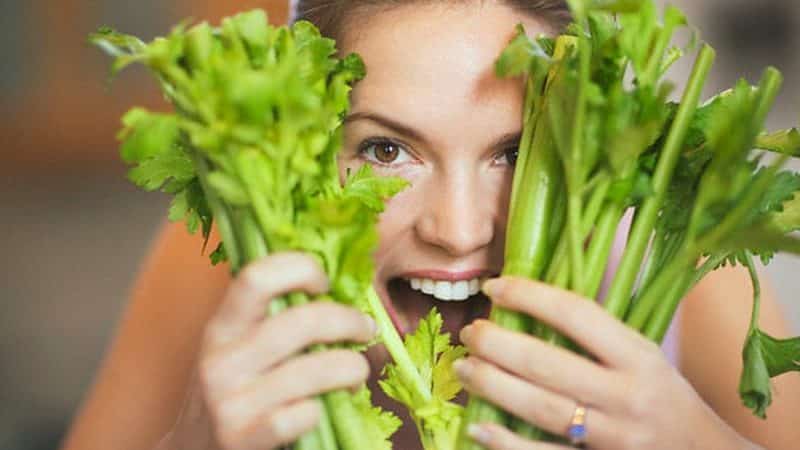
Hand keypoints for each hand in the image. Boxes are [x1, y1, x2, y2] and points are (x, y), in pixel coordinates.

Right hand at [167, 252, 376, 449]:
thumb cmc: (233, 394)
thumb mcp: (237, 350)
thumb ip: (272, 320)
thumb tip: (339, 291)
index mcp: (221, 328)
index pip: (257, 277)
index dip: (301, 269)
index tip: (325, 283)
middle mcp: (222, 361)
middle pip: (301, 322)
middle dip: (348, 321)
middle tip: (366, 328)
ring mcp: (232, 402)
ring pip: (312, 370)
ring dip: (352, 367)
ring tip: (357, 372)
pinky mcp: (244, 439)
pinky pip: (304, 414)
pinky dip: (323, 408)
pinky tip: (323, 408)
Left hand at [455, 276, 752, 449]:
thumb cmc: (664, 398)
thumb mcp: (644, 358)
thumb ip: (598, 335)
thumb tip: (530, 302)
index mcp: (639, 356)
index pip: (577, 314)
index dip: (530, 296)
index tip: (495, 286)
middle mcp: (626, 395)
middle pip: (548, 365)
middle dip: (498, 345)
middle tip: (471, 332)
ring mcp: (612, 437)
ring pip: (541, 409)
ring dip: (493, 385)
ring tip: (463, 368)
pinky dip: (507, 443)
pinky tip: (478, 426)